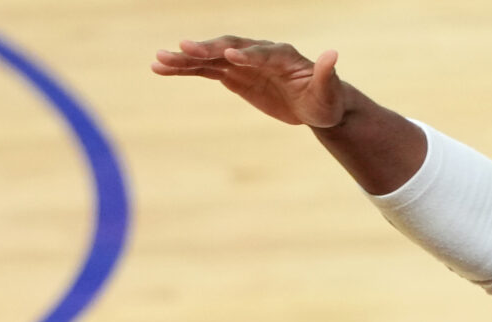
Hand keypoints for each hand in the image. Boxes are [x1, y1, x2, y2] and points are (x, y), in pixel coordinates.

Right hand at [151, 37, 343, 127]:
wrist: (315, 104)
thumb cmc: (325, 98)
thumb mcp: (328, 91)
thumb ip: (326, 74)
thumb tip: (332, 54)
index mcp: (283, 55)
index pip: (261, 53)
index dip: (246, 54)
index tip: (229, 55)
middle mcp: (259, 53)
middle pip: (228, 47)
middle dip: (206, 48)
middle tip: (181, 47)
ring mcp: (243, 63)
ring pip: (211, 58)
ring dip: (185, 59)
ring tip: (158, 60)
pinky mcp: (234, 76)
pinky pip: (205, 71)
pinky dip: (186, 70)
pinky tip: (163, 69)